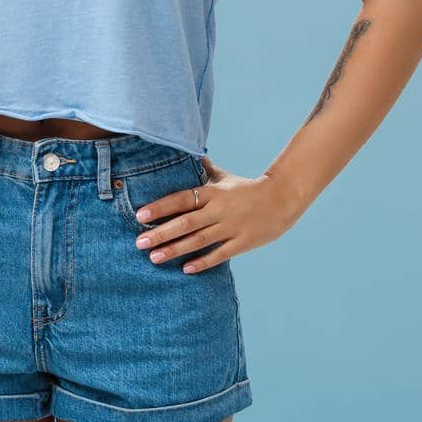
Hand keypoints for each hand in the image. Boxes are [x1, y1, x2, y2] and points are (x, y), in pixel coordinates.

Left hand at [133, 157, 301, 273]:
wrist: (283, 198)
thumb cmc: (248, 188)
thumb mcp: (225, 177)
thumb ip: (204, 169)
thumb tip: (187, 152)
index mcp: (213, 192)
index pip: (182, 199)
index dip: (160, 206)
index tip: (140, 215)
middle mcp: (219, 209)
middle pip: (186, 222)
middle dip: (161, 233)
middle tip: (139, 242)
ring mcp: (231, 227)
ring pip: (199, 240)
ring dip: (175, 249)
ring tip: (154, 257)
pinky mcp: (243, 242)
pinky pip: (220, 254)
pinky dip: (203, 262)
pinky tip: (185, 269)